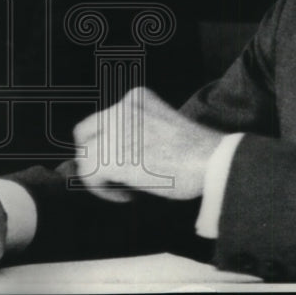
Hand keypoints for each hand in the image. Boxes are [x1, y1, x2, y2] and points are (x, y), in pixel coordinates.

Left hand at [73, 87, 225, 201]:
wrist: (211, 160)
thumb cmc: (196, 152)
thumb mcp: (162, 126)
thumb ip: (136, 132)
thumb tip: (108, 157)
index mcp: (135, 98)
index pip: (102, 119)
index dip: (105, 143)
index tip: (123, 163)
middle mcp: (120, 108)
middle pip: (84, 132)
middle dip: (91, 156)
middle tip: (111, 176)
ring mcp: (113, 131)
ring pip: (84, 156)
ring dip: (100, 177)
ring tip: (126, 189)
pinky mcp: (111, 156)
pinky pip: (89, 175)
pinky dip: (103, 190)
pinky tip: (128, 196)